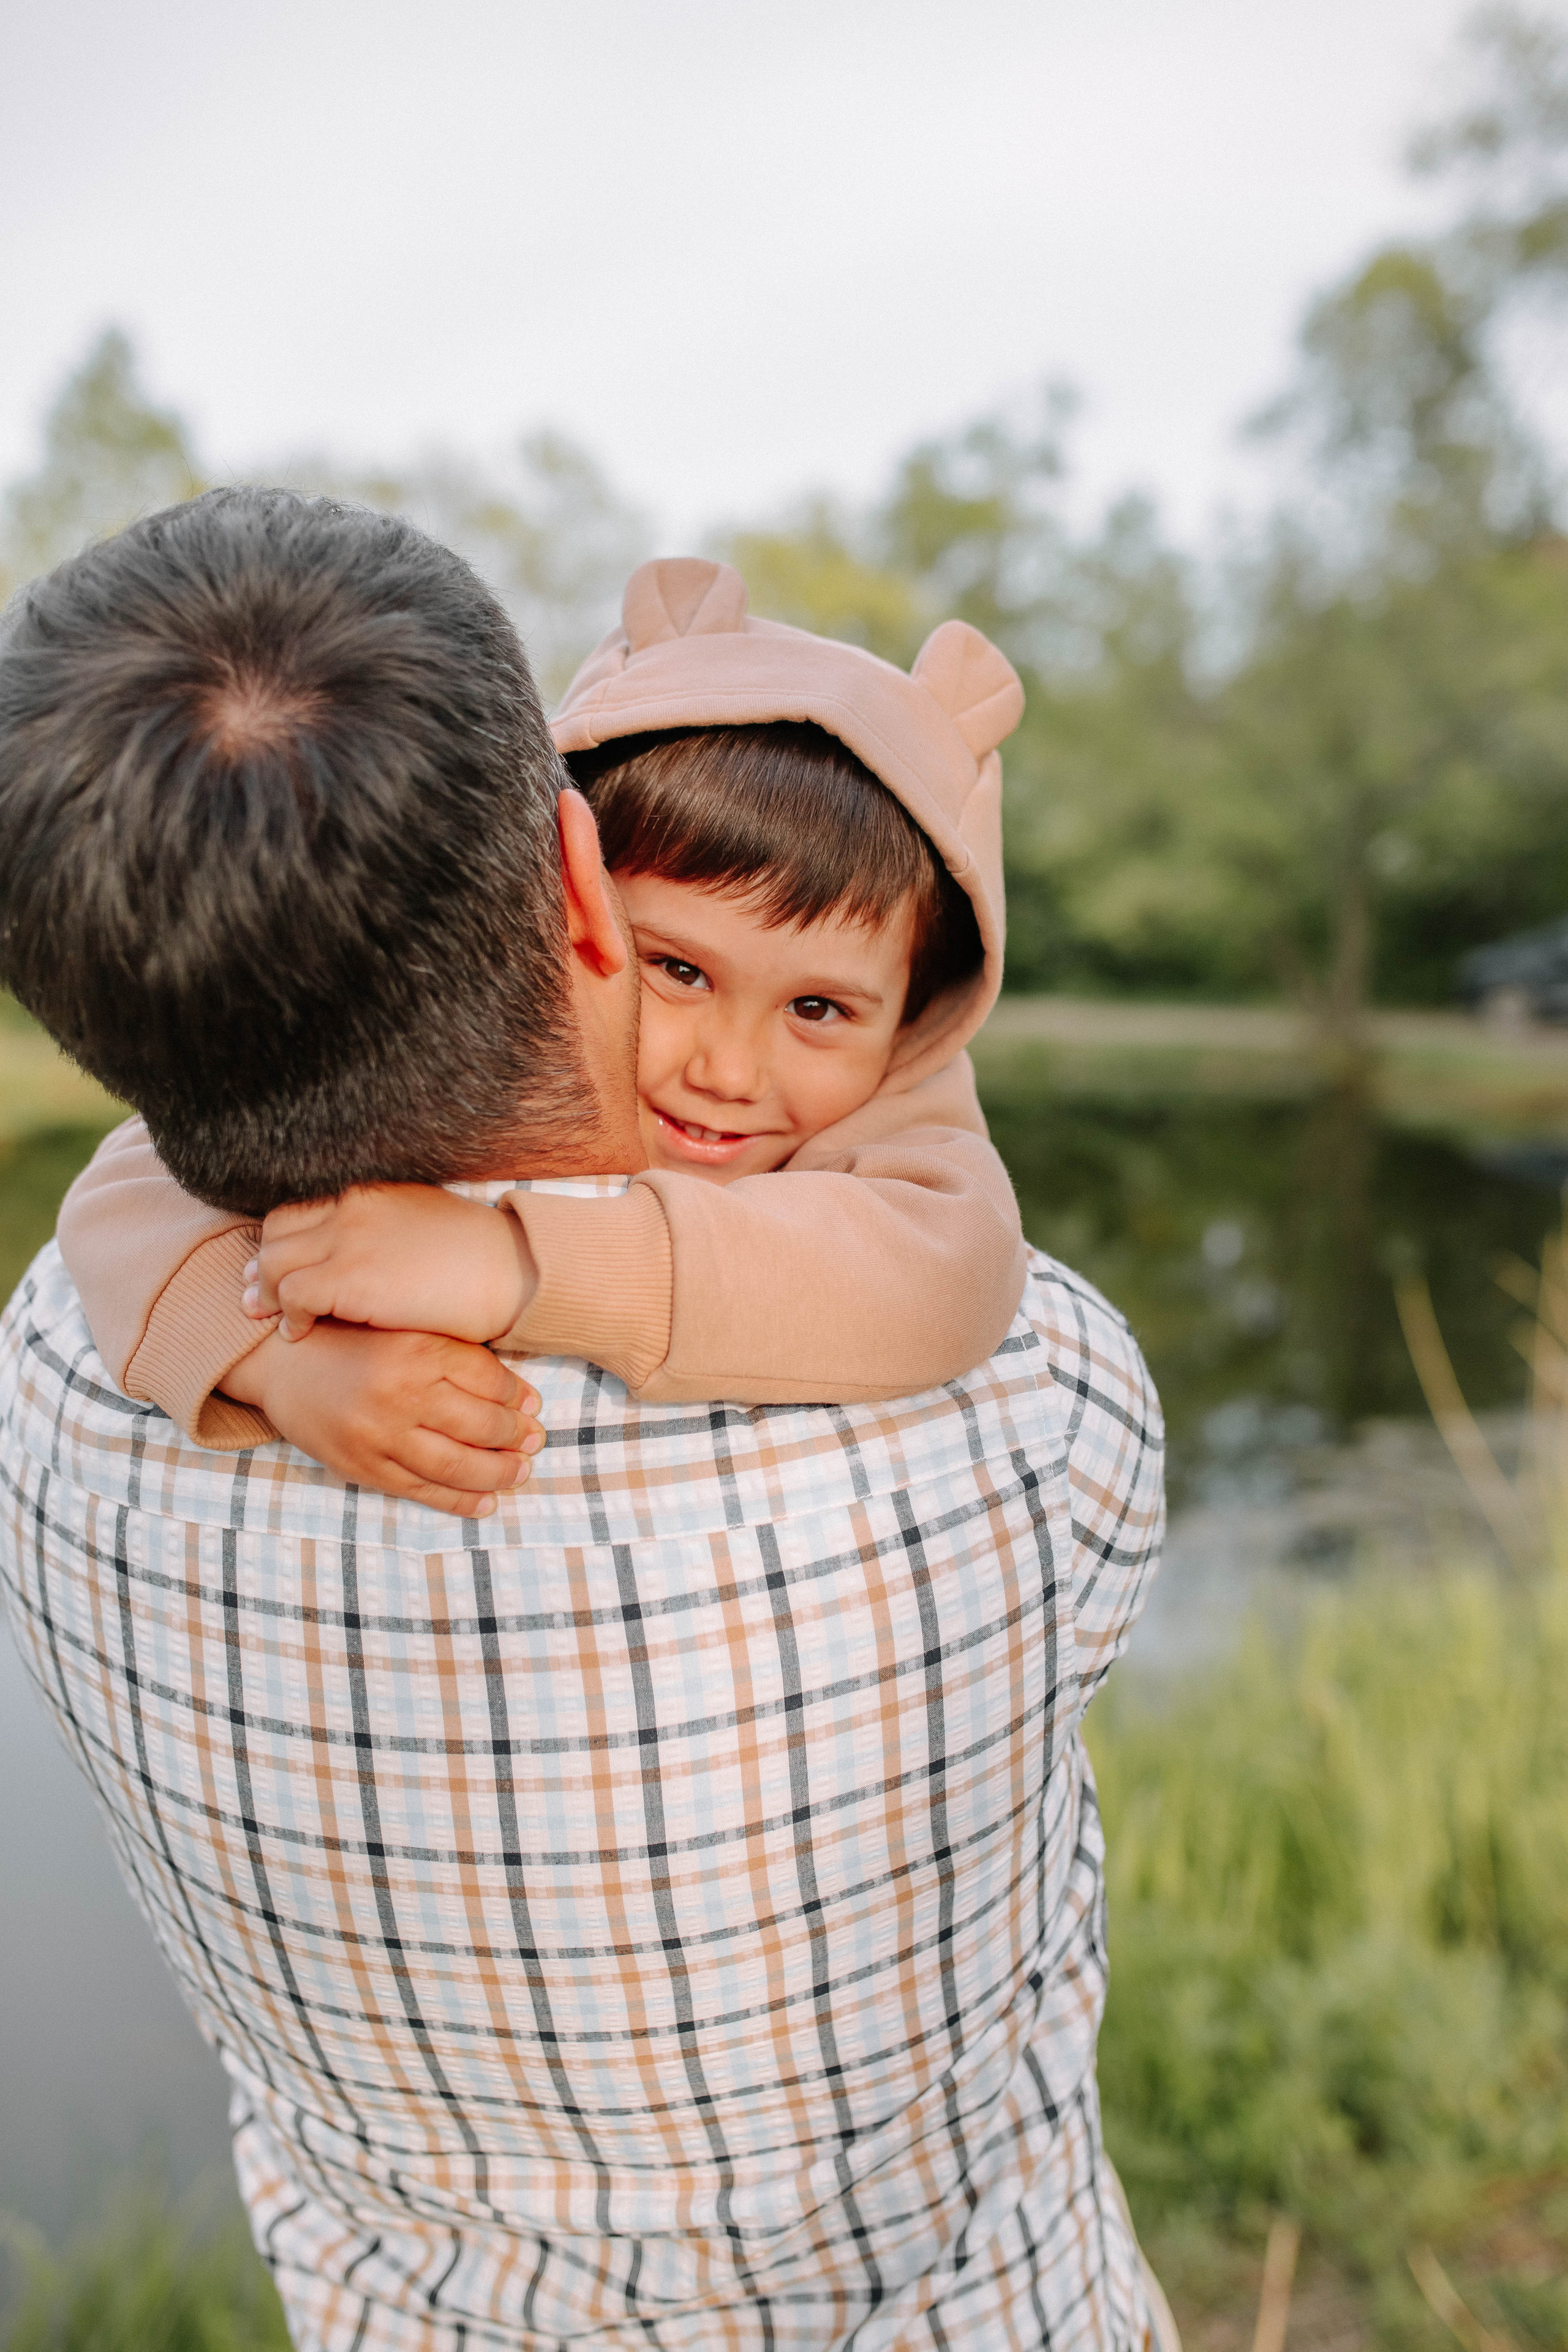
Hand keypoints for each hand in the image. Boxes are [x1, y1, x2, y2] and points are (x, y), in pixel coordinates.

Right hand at [223, 1321, 545, 1516]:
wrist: (281, 1363)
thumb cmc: (353, 1340)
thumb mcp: (406, 1329)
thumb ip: (457, 1354)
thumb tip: (519, 1394)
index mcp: (417, 1349)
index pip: (489, 1379)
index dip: (519, 1396)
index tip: (533, 1405)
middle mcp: (401, 1393)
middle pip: (480, 1424)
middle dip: (515, 1437)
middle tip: (535, 1442)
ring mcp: (380, 1434)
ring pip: (455, 1464)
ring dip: (497, 1473)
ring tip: (519, 1472)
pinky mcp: (361, 1466)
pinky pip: (420, 1490)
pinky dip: (458, 1500)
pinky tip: (485, 1502)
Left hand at [242, 1184, 534, 1344]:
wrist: (511, 1270)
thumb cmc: (478, 1255)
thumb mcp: (423, 1220)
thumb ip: (385, 1225)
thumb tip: (368, 1246)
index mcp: (369, 1191)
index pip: (300, 1208)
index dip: (281, 1240)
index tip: (277, 1264)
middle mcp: (350, 1208)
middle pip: (277, 1231)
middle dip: (262, 1264)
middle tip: (255, 1292)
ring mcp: (347, 1240)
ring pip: (273, 1263)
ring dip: (266, 1293)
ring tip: (265, 1315)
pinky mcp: (350, 1279)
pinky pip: (292, 1296)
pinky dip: (287, 1316)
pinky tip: (297, 1332)